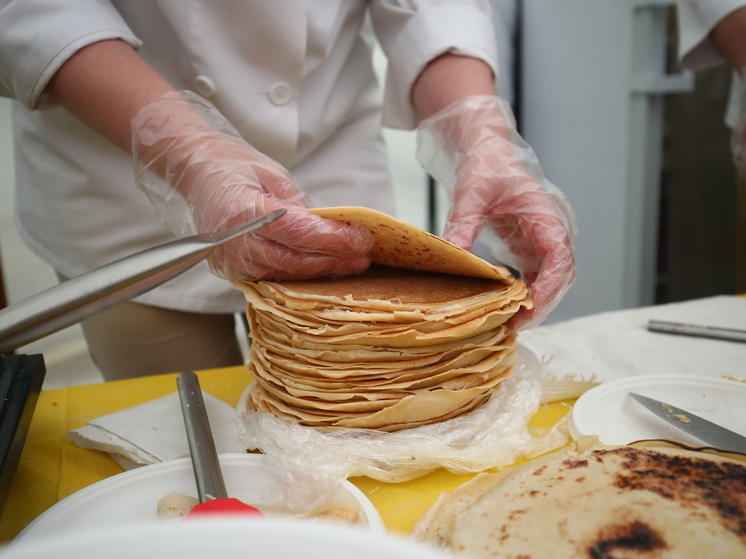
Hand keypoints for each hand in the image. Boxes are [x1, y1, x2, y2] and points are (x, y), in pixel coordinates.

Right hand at [131, 91, 372, 281]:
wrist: (194, 171)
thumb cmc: (232, 166)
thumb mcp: (273, 175)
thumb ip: (300, 206)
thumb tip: (331, 230)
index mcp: (242, 211)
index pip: (296, 233)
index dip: (332, 240)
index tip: (360, 240)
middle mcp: (232, 241)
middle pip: (291, 262)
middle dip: (332, 261)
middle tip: (363, 257)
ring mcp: (228, 259)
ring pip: (282, 275)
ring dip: (319, 272)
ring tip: (350, 265)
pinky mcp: (229, 269)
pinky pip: (270, 277)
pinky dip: (298, 275)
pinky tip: (321, 269)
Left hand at [417, 95, 576, 327]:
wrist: (487, 150)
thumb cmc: (486, 164)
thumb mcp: (470, 192)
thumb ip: (463, 222)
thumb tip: (451, 252)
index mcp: (546, 212)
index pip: (560, 255)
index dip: (550, 285)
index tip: (532, 306)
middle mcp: (554, 227)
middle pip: (562, 274)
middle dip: (543, 302)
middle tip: (516, 324)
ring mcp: (545, 238)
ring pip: (553, 278)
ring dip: (537, 301)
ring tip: (512, 322)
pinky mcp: (532, 246)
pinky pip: (538, 275)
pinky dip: (528, 293)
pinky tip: (509, 308)